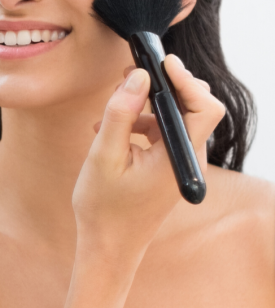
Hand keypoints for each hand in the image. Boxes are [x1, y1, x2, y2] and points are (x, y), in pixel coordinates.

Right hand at [73, 54, 224, 260]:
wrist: (109, 246)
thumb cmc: (104, 207)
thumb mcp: (104, 155)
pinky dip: (140, 123)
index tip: (161, 61)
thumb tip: (137, 75)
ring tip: (110, 108)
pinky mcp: (169, 166)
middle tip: (130, 75)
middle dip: (163, 86)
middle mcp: (187, 159)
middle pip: (192, 107)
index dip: (186, 79)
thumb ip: (121, 113)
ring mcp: (179, 163)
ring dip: (145, 106)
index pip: (204, 107)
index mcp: (179, 158)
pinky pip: (162, 133)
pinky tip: (110, 130)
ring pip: (174, 118)